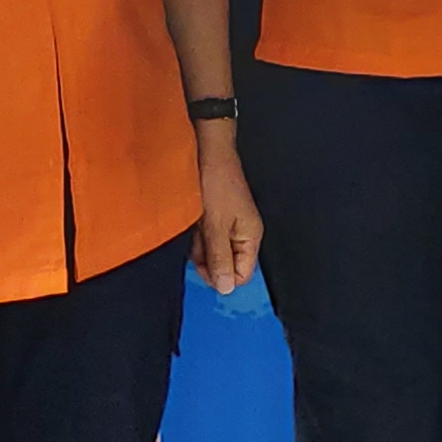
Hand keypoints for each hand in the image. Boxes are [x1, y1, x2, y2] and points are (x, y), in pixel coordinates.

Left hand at [191, 120, 263, 294]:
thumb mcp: (216, 225)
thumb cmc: (216, 184)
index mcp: (251, 237)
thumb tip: (226, 290)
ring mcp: (228, 226)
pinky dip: (197, 237)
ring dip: (200, 248)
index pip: (242, 274)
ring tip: (194, 230)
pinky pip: (206, 239)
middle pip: (227, 265)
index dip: (222, 277)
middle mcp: (242, 234)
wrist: (207, 152)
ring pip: (213, 253)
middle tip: (196, 245)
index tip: (203, 266)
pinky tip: (190, 226)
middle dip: (208, 261)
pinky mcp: (215, 219)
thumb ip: (220, 258)